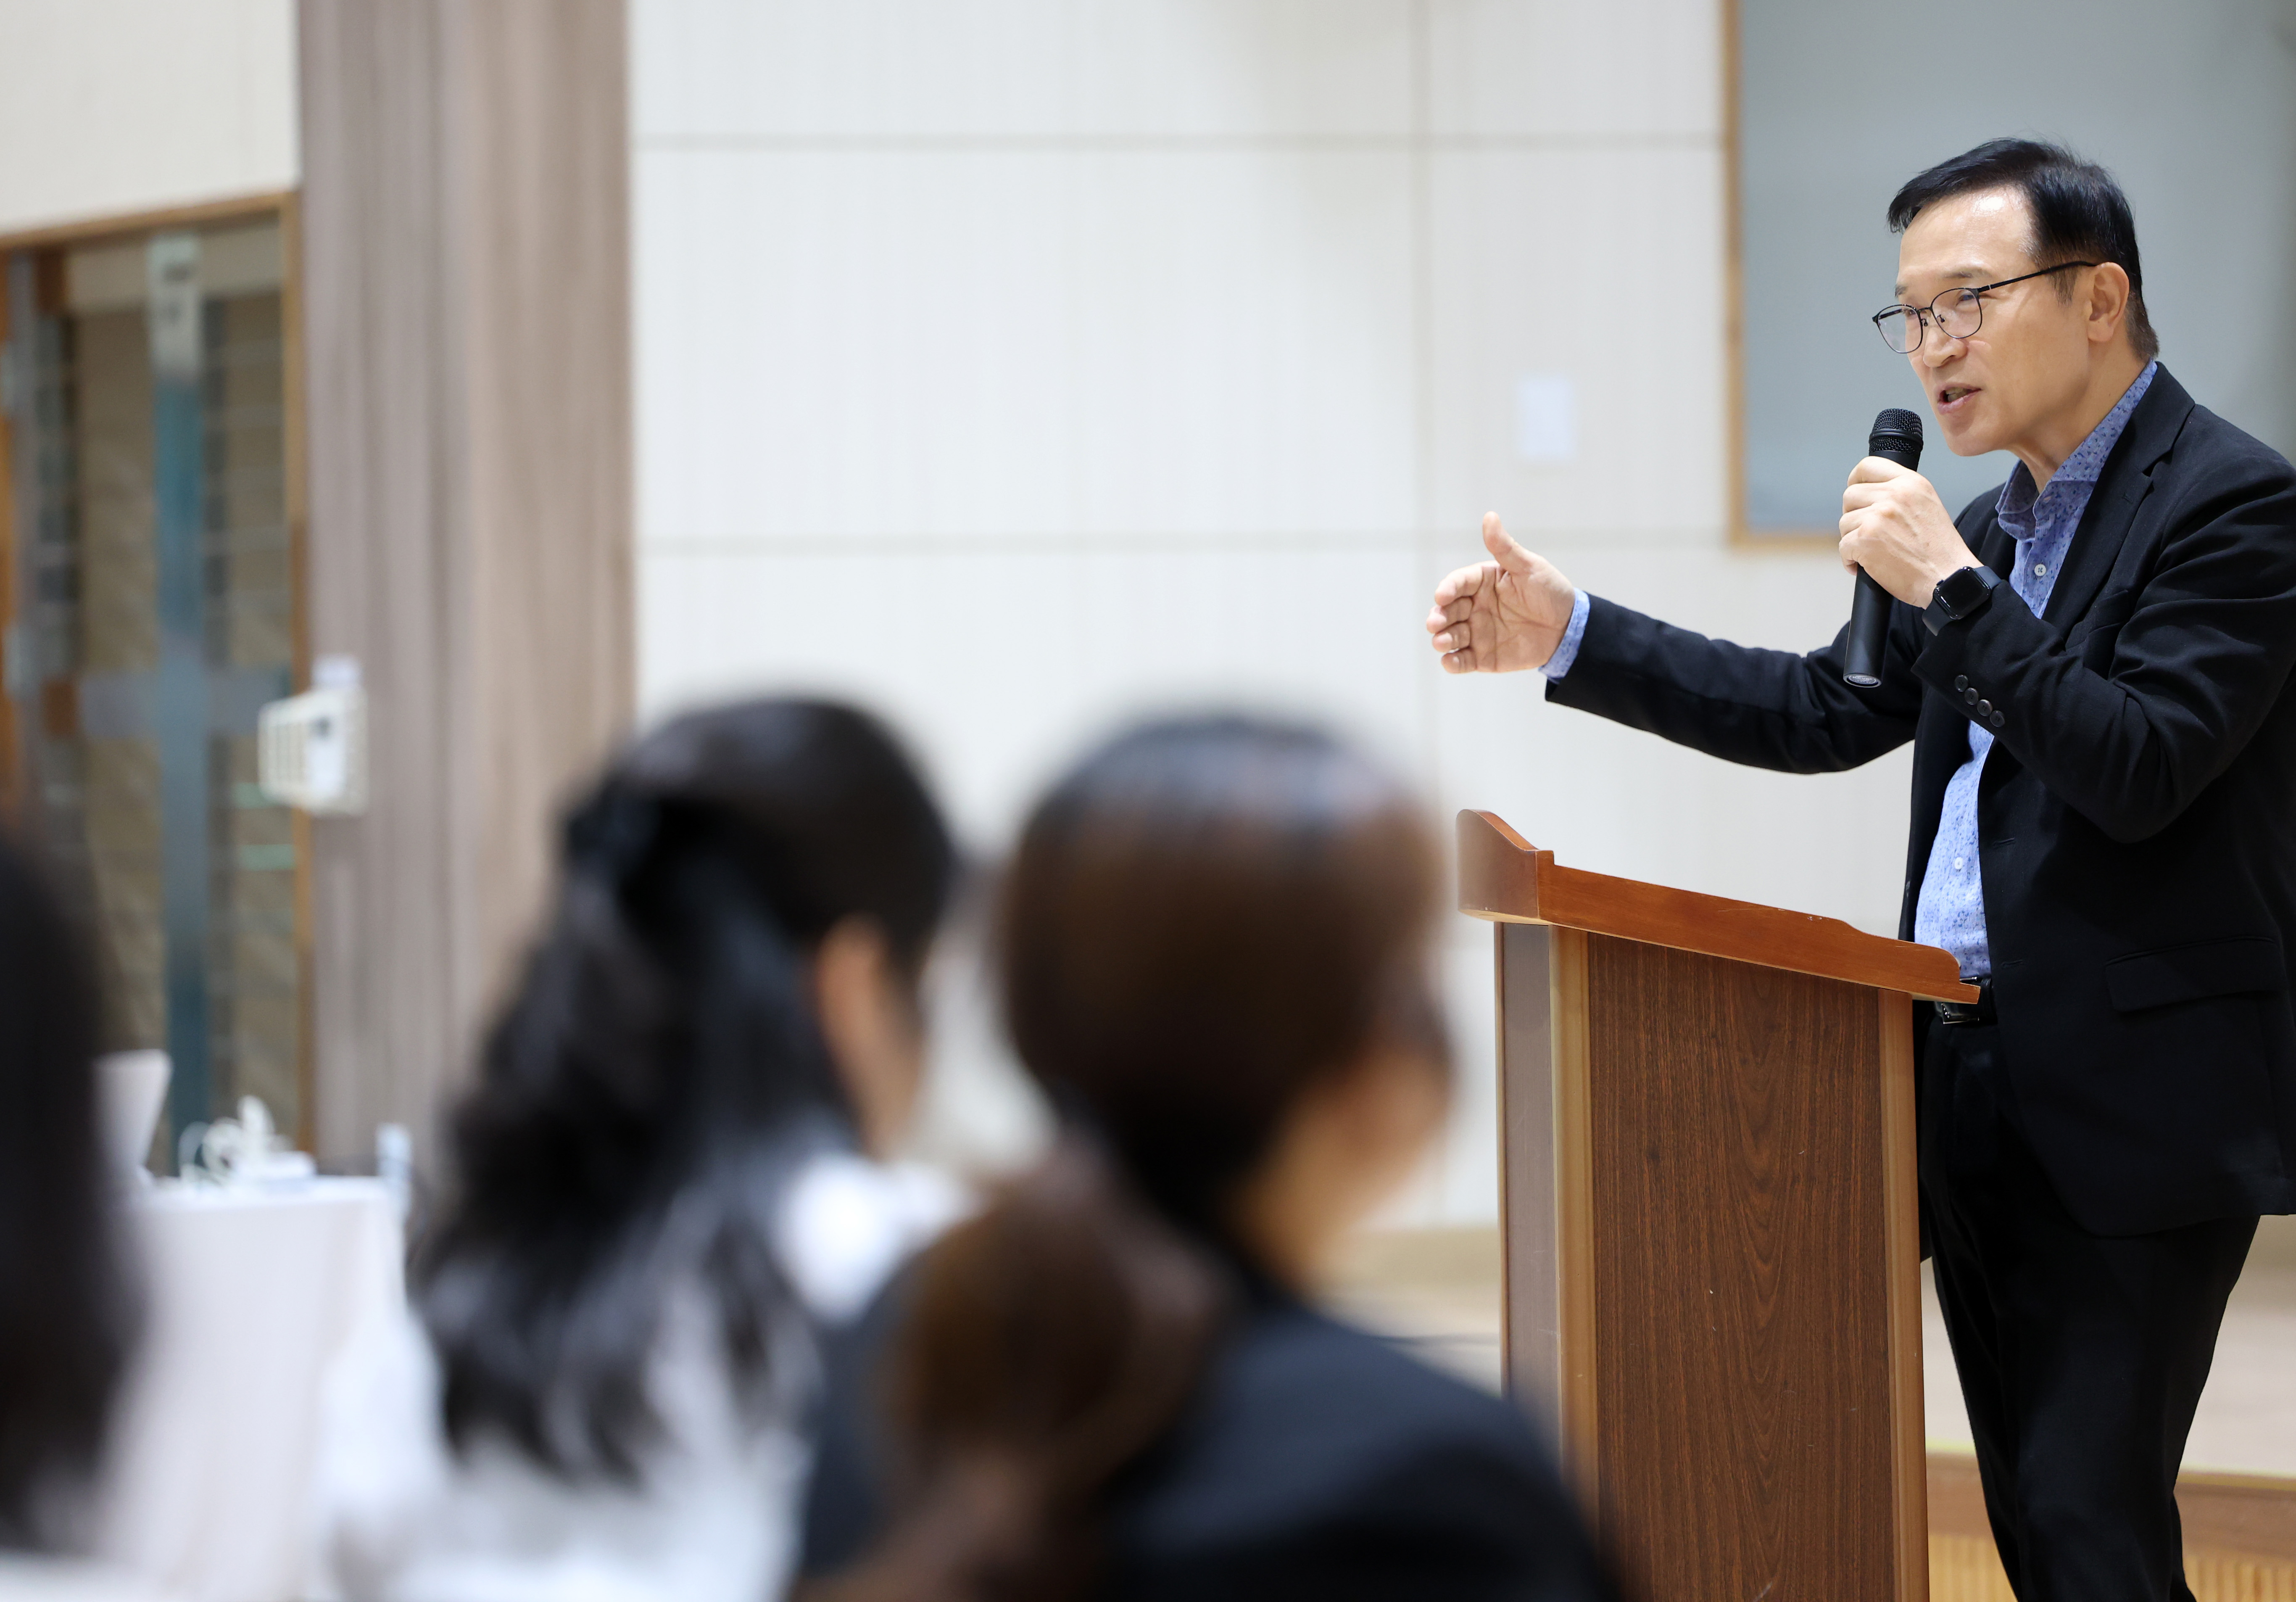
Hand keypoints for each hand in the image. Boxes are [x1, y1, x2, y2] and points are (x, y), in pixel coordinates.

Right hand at [1426, 514, 1577, 673]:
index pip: (1459, 583)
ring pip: (1450, 636)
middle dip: (1438, 616)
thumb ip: (1505, 548)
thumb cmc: (1549, 592)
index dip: (1448, 588)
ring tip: (1441, 642)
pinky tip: (1450, 662)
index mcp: (1482, 582)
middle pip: (1448, 610)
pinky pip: (1462, 660)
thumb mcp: (1529, 567)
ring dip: (1442, 639)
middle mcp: (1474, 606)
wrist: (1569, 628)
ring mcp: (1477, 632)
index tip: (1442, 595)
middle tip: (1435, 622)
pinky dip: (1452, 662)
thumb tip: (1489, 516)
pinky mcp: (1483, 656)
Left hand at [1839, 458, 1980, 605]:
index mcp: (1910, 483)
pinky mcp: (1865, 538)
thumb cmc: (1938, 550)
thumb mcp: (1926, 506)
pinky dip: (1850, 559)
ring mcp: (1878, 516)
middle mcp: (1894, 494)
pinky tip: (1865, 566)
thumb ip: (1900, 494)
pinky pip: (1843, 546)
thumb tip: (1870, 494)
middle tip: (1865, 532)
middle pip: (1850, 495)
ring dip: (1852, 539)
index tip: (1856, 497)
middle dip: (1853, 516)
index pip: (1868, 466)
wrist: (1947, 578)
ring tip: (1873, 552)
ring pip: (1844, 522)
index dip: (1855, 480)